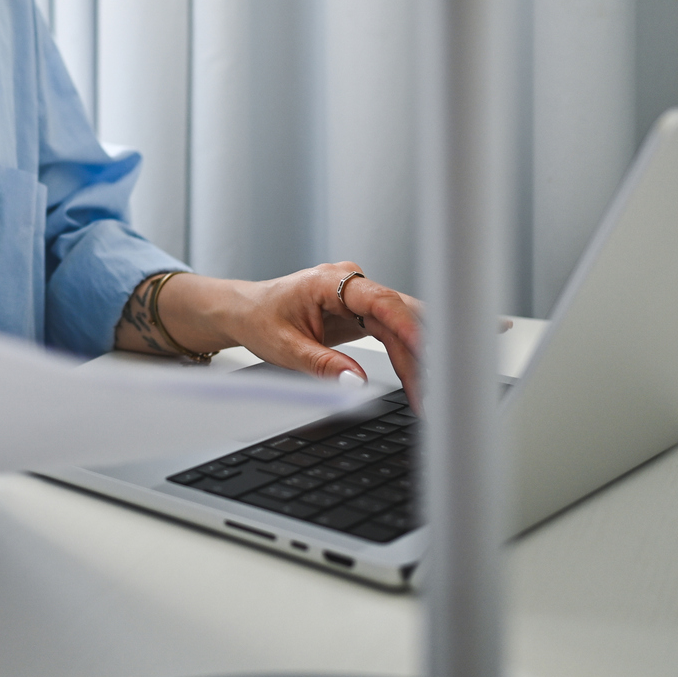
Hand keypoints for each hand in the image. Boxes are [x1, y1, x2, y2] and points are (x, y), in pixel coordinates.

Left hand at [120, 265, 426, 409]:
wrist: (244, 310)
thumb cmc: (258, 317)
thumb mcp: (285, 347)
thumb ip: (321, 365)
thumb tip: (354, 383)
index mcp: (331, 281)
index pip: (380, 301)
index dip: (408, 326)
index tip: (427, 351)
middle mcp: (352, 284)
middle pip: (399, 316)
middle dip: (420, 352)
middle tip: (434, 389)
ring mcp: (360, 298)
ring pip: (401, 327)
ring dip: (416, 360)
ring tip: (428, 395)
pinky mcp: (363, 314)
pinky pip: (392, 335)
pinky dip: (405, 358)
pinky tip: (418, 381)